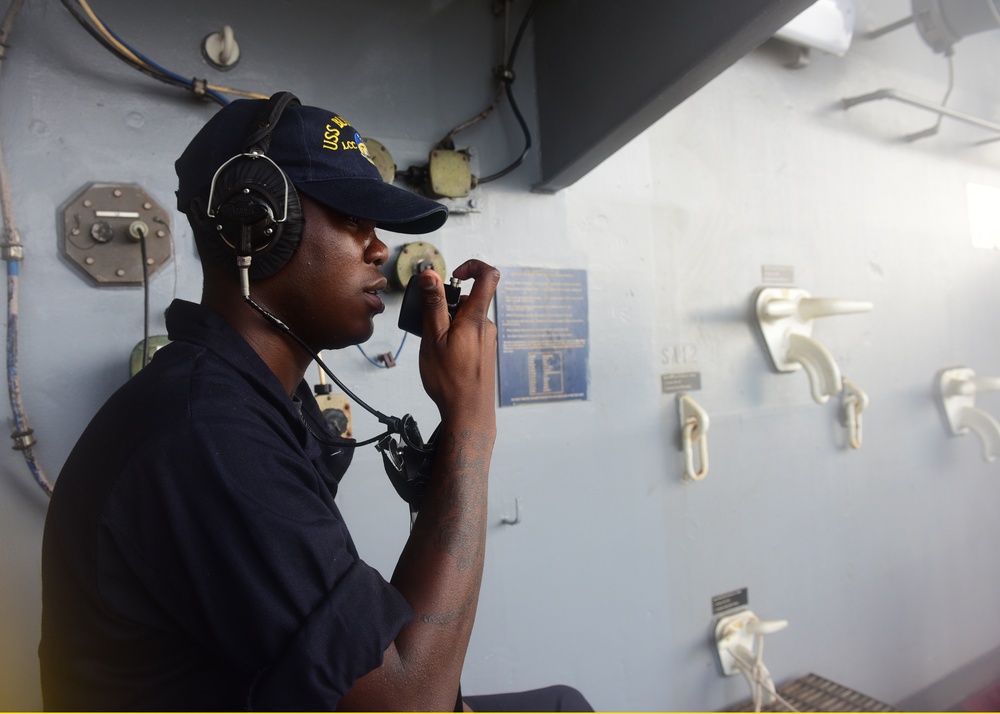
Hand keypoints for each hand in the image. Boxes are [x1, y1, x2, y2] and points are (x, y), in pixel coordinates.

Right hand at [417, 260, 499, 422]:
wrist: (469, 413)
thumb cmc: (451, 380)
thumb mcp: (434, 338)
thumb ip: (433, 305)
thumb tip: (431, 274)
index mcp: (476, 318)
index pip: (488, 276)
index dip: (472, 266)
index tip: (453, 274)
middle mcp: (487, 326)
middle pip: (469, 300)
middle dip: (447, 306)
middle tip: (431, 326)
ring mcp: (487, 340)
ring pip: (466, 319)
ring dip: (448, 325)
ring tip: (435, 347)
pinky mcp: (485, 352)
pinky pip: (469, 334)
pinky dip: (454, 338)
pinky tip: (444, 358)